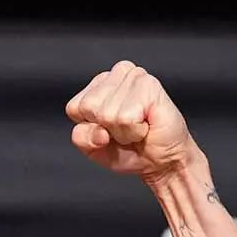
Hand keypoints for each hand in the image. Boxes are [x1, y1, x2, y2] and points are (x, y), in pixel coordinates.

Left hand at [65, 60, 194, 180]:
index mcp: (98, 86)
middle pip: (88, 108)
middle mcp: (115, 75)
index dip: (89, 128)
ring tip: (137, 127)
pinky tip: (146, 125)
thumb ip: (82, 138)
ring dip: (123, 131)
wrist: (162, 160)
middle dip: (106, 128)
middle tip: (126, 129)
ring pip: (107, 114)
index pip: (74, 108)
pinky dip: (134, 131)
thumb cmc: (130, 150)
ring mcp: (133, 77)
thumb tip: (97, 131)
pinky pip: (126, 118)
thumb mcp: (94, 149)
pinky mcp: (149, 85)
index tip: (108, 131)